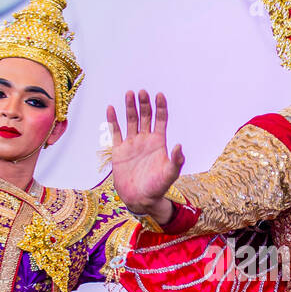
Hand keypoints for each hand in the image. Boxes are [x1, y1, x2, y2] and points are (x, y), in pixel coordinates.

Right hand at [107, 90, 183, 219]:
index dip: (161, 107)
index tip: (159, 95)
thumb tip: (179, 145)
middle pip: (145, 116)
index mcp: (159, 142)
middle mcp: (145, 140)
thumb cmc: (157, 188)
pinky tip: (111, 108)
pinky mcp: (119, 150)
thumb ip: (176, 161)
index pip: (161, 119)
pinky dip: (113, 120)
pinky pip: (115, 132)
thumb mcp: (170, 175)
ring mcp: (132, 143)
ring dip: (130, 107)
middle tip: (142, 92)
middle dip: (144, 104)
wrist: (139, 199)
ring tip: (129, 94)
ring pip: (131, 120)